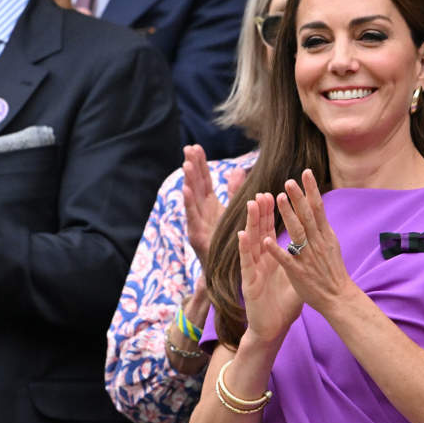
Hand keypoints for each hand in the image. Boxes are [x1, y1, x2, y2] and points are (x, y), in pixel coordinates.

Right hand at [184, 144, 243, 265]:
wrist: (223, 276)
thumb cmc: (227, 245)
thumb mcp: (232, 215)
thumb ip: (234, 193)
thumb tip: (238, 170)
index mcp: (209, 207)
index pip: (204, 181)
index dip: (200, 164)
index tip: (195, 147)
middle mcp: (201, 213)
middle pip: (196, 186)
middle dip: (192, 167)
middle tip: (189, 148)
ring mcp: (196, 224)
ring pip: (192, 199)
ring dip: (188, 181)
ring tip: (186, 164)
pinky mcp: (196, 237)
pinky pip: (193, 218)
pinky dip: (188, 203)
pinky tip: (185, 189)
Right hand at [238, 192, 301, 344]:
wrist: (273, 328)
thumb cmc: (284, 306)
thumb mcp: (296, 280)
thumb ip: (300, 263)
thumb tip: (313, 248)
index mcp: (272, 259)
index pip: (271, 232)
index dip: (273, 214)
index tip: (275, 195)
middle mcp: (260, 262)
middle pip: (260, 232)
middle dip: (261, 212)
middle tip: (262, 193)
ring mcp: (253, 271)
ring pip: (251, 243)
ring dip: (251, 223)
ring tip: (251, 205)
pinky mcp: (248, 283)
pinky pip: (246, 264)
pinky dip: (244, 249)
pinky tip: (243, 235)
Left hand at [263, 170, 357, 317]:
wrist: (339, 298)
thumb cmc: (332, 272)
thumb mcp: (331, 245)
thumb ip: (322, 228)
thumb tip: (318, 208)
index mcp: (325, 236)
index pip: (318, 208)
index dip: (312, 190)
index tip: (306, 173)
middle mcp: (317, 243)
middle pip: (307, 216)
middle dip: (299, 198)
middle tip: (289, 181)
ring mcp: (308, 258)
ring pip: (297, 233)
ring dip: (288, 215)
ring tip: (279, 198)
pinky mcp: (298, 273)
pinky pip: (286, 260)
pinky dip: (276, 250)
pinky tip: (266, 240)